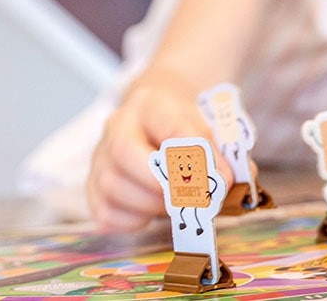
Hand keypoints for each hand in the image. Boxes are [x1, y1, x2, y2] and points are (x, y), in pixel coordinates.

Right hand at [86, 73, 218, 231]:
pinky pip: (103, 210)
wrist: (153, 116)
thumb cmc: (183, 126)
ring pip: (112, 185)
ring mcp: (100, 156)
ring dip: (150, 204)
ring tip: (174, 206)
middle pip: (125, 152)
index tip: (222, 178)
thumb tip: (234, 180)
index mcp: (150, 105)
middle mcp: (117, 126)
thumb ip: (223, 152)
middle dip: (163, 183)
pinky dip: (131, 220)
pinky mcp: (92, 184)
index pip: (168, 124)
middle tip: (192, 198)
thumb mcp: (208, 125)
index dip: (196, 155)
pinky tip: (150, 213)